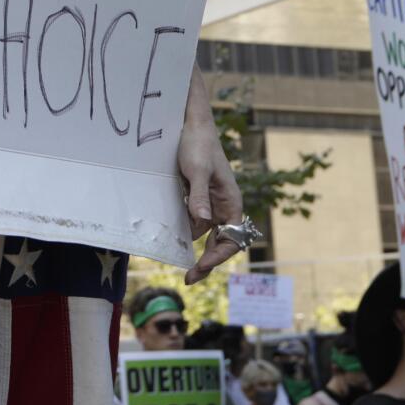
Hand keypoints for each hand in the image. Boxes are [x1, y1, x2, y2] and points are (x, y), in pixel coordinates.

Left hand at [178, 71, 244, 284]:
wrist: (190, 125)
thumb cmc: (198, 145)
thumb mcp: (197, 170)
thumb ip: (199, 196)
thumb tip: (202, 222)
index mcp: (231, 203)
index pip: (231, 240)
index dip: (217, 257)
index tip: (200, 268)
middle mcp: (224, 207)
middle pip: (220, 243)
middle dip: (207, 262)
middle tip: (188, 278)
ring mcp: (211, 204)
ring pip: (204, 234)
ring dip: (193, 246)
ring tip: (179, 261)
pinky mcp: (197, 198)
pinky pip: (193, 221)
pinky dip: (185, 231)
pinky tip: (172, 236)